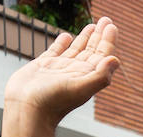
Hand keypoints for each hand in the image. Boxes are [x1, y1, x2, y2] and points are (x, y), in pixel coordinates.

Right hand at [0, 17, 119, 136]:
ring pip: (76, 50)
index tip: (111, 26)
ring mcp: (59, 69)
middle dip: (99, 36)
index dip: (108, 40)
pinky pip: (56, 51)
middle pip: (92, 51)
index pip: (102, 55)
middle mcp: (75, 72)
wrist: (26, 109)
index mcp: (86, 75)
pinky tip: (67, 36)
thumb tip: (115, 60)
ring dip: (85, 38)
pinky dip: (62, 43)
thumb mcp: (81, 88)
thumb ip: (100, 76)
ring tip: (92, 26)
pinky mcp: (43, 67)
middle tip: (106, 20)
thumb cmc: (53, 102)